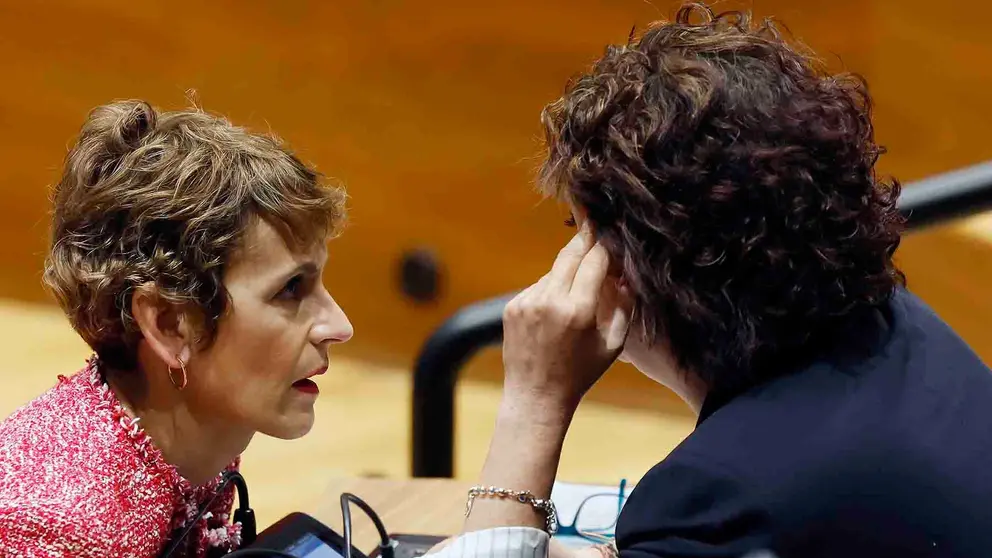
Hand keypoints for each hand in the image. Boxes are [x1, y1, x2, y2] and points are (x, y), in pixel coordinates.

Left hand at [501, 223, 632, 412]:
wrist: (536, 395)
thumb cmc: (581, 373)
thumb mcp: (613, 344)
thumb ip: (624, 306)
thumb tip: (626, 274)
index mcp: (578, 310)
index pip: (594, 261)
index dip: (604, 245)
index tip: (610, 232)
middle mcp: (549, 301)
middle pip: (570, 254)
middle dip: (584, 239)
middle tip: (593, 224)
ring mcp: (526, 302)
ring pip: (554, 271)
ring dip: (567, 272)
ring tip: (576, 294)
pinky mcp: (512, 306)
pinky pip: (537, 286)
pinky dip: (550, 290)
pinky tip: (555, 312)